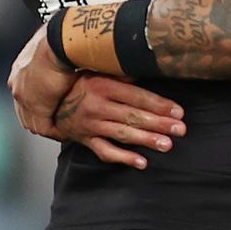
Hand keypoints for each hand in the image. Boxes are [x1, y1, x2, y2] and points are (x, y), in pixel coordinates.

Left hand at [8, 23, 78, 139]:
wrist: (61, 40)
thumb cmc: (64, 36)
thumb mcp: (56, 44)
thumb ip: (56, 54)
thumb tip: (69, 53)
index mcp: (21, 66)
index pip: (27, 90)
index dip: (41, 99)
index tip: (54, 104)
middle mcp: (17, 81)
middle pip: (27, 107)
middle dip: (43, 114)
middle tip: (60, 120)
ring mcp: (23, 95)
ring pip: (34, 119)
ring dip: (50, 124)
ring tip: (66, 127)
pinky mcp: (35, 106)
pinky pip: (44, 126)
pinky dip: (56, 130)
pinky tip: (68, 130)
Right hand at [54, 74, 186, 169]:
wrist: (50, 100)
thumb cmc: (82, 81)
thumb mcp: (101, 69)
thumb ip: (124, 72)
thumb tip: (150, 67)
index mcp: (104, 86)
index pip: (137, 97)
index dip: (159, 104)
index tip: (178, 111)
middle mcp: (98, 106)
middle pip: (133, 116)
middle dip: (159, 123)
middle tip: (180, 129)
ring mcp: (91, 125)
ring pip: (123, 134)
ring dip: (146, 140)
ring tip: (167, 144)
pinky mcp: (86, 140)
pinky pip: (106, 151)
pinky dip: (124, 158)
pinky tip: (142, 162)